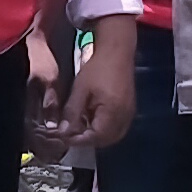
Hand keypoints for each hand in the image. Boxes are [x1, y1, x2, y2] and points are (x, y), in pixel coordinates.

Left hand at [49, 23, 138, 151]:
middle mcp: (124, 117)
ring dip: (96, 135)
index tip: (64, 137)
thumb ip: (72, 113)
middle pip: (105, 140)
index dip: (79, 140)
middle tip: (71, 133)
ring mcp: (129, 113)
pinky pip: (117, 127)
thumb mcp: (80, 90)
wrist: (117, 51)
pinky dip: (104, 128)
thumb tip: (63, 132)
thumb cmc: (98, 68)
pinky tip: (92, 119)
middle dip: (87, 140)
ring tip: (80, 127)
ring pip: (112, 135)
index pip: (95, 137)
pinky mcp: (129, 109)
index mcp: (112, 112)